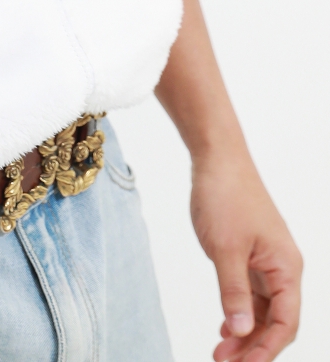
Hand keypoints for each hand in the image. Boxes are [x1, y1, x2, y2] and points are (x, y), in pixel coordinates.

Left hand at [190, 145, 301, 361]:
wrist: (216, 158)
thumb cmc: (225, 196)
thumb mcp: (225, 249)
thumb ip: (234, 293)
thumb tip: (242, 333)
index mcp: (286, 267)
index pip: (286, 322)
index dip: (267, 350)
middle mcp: (282, 268)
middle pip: (276, 321)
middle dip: (253, 346)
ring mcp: (266, 262)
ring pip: (262, 310)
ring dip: (244, 332)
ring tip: (220, 352)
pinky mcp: (250, 255)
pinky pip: (251, 294)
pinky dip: (239, 312)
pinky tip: (225, 327)